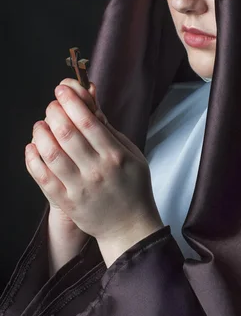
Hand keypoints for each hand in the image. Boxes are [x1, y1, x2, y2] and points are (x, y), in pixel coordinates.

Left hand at [25, 78, 163, 263]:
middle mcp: (97, 170)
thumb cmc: (133, 185)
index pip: (89, 122)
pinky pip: (43, 178)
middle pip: (68, 134)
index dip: (73, 102)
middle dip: (55, 112)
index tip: (63, 89)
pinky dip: (33, 159)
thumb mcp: (131, 153)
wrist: (129, 226)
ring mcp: (80, 188)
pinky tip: (32, 147)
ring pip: (52, 154)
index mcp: (115, 155)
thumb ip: (108, 129)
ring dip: (41, 133)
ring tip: (41, 124)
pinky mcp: (66, 202)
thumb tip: (90, 102)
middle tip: (53, 104)